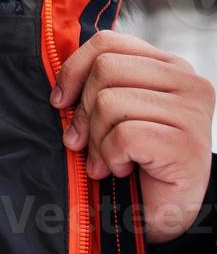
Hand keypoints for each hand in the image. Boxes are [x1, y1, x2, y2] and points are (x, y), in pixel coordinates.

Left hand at [51, 30, 214, 243]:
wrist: (162, 210)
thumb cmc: (135, 158)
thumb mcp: (115, 112)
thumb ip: (99, 86)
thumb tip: (60, 86)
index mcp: (168, 66)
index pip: (108, 43)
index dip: (73, 70)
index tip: (61, 101)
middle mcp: (188, 82)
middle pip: (105, 70)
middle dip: (84, 112)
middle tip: (84, 143)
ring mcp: (192, 112)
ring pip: (111, 103)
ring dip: (97, 140)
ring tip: (108, 160)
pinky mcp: (188, 144)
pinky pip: (123, 136)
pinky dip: (111, 157)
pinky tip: (124, 169)